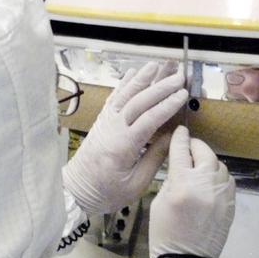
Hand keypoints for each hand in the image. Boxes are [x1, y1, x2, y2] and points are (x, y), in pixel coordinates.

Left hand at [62, 62, 186, 215]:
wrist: (76, 190)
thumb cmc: (106, 192)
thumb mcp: (136, 184)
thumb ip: (154, 158)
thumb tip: (172, 138)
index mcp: (123, 147)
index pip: (149, 119)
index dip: (167, 105)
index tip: (183, 94)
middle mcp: (112, 129)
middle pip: (138, 101)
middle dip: (160, 86)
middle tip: (179, 76)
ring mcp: (105, 122)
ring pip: (125, 95)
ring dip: (142, 78)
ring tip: (158, 65)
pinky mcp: (102, 121)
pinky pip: (114, 98)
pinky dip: (124, 84)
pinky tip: (133, 73)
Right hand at [149, 127, 234, 257]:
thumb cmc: (165, 233)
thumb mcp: (159, 202)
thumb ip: (171, 178)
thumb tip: (178, 161)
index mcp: (182, 185)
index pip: (181, 151)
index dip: (179, 138)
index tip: (180, 131)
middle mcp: (205, 185)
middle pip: (204, 153)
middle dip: (195, 146)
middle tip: (189, 146)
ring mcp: (221, 194)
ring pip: (219, 165)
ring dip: (208, 161)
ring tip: (199, 166)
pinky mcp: (231, 204)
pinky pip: (227, 180)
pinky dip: (218, 176)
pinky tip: (210, 181)